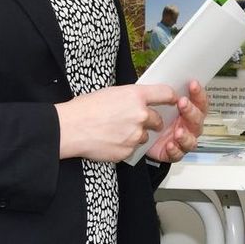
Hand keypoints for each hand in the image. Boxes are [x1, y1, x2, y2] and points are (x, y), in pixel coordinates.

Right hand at [57, 83, 178, 161]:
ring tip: (114, 131)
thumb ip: (130, 97)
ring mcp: (135, 135)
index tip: (173, 100)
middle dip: (150, 122)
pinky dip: (124, 146)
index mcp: (135, 96)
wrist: (70, 128)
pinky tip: (109, 140)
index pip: (165, 93)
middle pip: (157, 120)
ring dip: (135, 135)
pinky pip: (132, 148)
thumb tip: (138, 100)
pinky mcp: (128, 150)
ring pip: (144, 136)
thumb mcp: (110, 92)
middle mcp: (140, 115)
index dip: (171, 97)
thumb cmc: (85, 108)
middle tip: (133, 121)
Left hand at [146, 79, 209, 163]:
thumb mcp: (157, 101)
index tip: (192, 84)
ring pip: (192, 140)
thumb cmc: (153, 116)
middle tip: (182, 103)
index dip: (198, 93)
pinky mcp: (174, 153)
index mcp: (188, 111)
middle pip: (198, 120)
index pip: (199, 102)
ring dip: (186, 136)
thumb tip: (167, 85)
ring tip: (178, 131)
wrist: (140, 134)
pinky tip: (170, 145)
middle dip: (191, 111)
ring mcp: (183, 141)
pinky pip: (178, 154)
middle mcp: (189, 126)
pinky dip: (175, 150)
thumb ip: (163, 93)